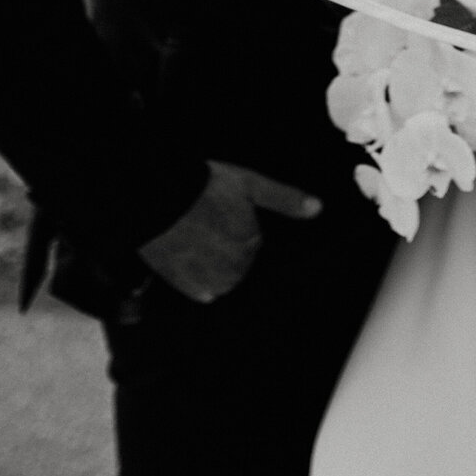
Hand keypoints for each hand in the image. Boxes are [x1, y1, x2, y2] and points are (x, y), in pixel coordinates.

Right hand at [137, 161, 321, 303]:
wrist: (157, 195)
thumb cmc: (204, 186)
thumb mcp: (250, 183)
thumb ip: (285, 199)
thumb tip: (318, 208)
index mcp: (250, 241)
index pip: (253, 243)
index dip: (236, 224)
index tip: (221, 211)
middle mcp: (232, 266)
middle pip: (240, 264)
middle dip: (229, 247)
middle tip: (208, 223)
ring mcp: (206, 278)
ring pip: (223, 281)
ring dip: (217, 266)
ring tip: (198, 240)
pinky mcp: (183, 284)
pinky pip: (201, 291)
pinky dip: (199, 281)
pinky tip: (190, 259)